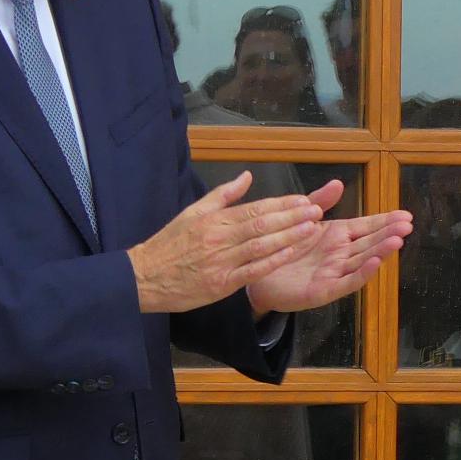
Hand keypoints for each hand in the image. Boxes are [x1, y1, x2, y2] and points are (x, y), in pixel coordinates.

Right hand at [128, 171, 325, 313]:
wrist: (144, 276)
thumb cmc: (170, 244)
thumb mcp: (192, 212)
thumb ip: (222, 195)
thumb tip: (247, 176)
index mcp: (213, 219)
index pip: (254, 208)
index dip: (281, 205)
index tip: (304, 200)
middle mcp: (219, 237)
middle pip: (261, 224)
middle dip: (292, 217)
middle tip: (316, 210)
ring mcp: (221, 261)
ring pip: (260, 245)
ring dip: (289, 236)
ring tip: (312, 228)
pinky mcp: (221, 283)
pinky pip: (252, 271)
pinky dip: (272, 261)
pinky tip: (291, 253)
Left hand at [247, 180, 412, 313]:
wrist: (257, 272)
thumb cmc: (282, 247)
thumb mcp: (302, 220)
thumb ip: (320, 201)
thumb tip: (338, 183)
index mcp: (337, 237)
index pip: (367, 226)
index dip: (386, 221)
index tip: (405, 215)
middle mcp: (340, 255)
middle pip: (369, 242)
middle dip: (389, 234)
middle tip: (407, 225)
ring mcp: (334, 273)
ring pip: (362, 261)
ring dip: (380, 251)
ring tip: (397, 241)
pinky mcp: (324, 291)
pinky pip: (346, 282)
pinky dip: (361, 274)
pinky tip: (375, 263)